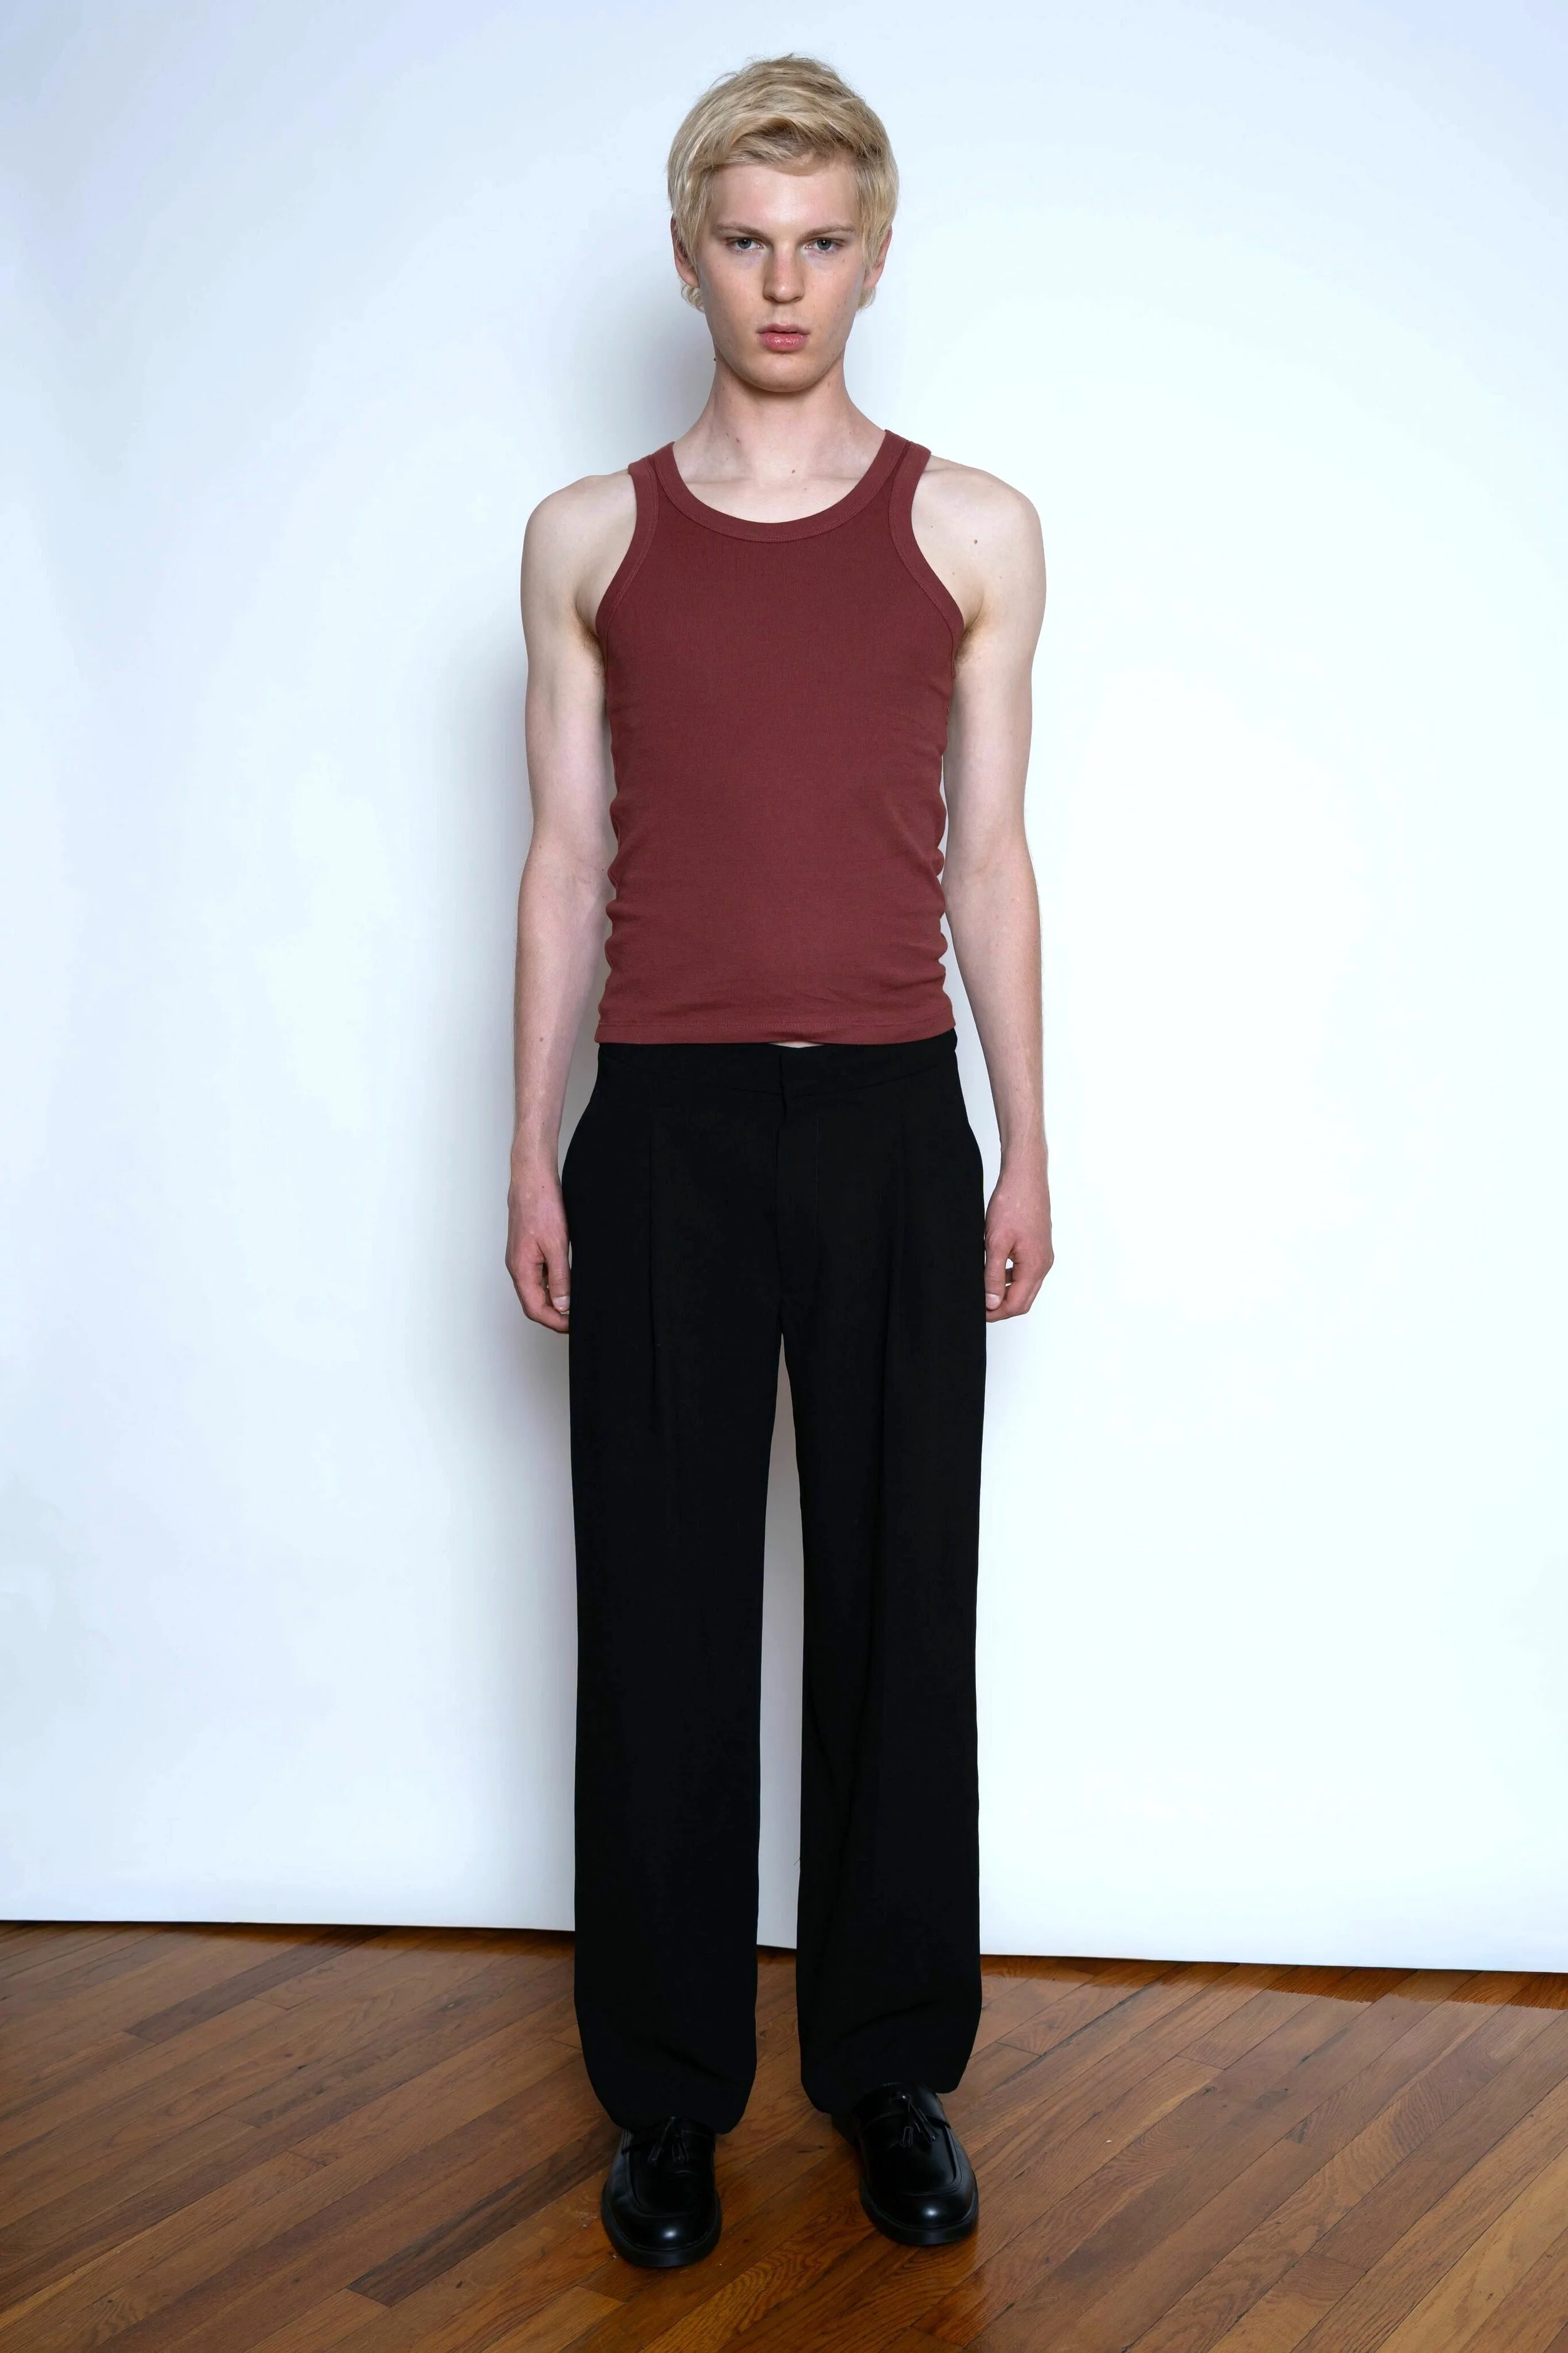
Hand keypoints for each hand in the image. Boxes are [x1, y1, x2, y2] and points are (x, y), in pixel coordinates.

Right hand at [507, 1154, 571, 1332]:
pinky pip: (538, 1276)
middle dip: (554, 1316)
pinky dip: (552, 1286)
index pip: (535, 1309)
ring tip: (575, 1306)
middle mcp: (518, 1267)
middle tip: (576, 1321)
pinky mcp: (528, 1250)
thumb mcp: (557, 1245)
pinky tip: (567, 1283)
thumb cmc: (541, 1207)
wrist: (532, 1180)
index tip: (573, 1327)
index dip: (554, 1322)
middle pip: (533, 1303)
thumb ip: (560, 1278)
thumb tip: (563, 1305)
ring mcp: (521, 1259)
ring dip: (553, 1302)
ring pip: (536, 1291)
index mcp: (521, 1269)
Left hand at [984, 1151, 1052, 1320]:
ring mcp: (1043, 1255)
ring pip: (1025, 1287)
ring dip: (1005, 1293)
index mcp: (1035, 1267)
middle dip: (1001, 1307)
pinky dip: (1009, 1279)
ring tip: (982, 1290)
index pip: (1016, 1304)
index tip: (977, 1313)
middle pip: (1023, 1300)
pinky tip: (992, 1271)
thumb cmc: (1013, 1204)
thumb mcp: (995, 1243)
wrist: (1025, 1177)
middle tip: (979, 1306)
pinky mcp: (1038, 1247)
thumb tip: (991, 1302)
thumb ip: (992, 1275)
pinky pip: (1025, 1272)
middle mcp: (1043, 1264)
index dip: (996, 1313)